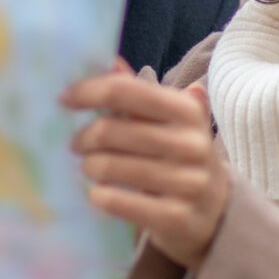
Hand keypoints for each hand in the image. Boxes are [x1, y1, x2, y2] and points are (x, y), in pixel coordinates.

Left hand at [61, 61, 231, 268]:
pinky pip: (118, 202)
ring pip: (110, 167)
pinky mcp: (177, 218)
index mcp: (188, 111)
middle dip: (83, 137)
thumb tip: (110, 61)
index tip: (64, 99)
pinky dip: (99, 196)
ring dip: (89, 167)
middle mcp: (193, 144)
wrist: (215, 213)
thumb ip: (137, 94)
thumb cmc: (179, 157)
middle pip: (112, 131)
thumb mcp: (167, 122)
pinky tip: (97, 194)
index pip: (126, 91)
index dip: (88, 91)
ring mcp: (188, 183)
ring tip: (88, 168)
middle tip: (75, 144)